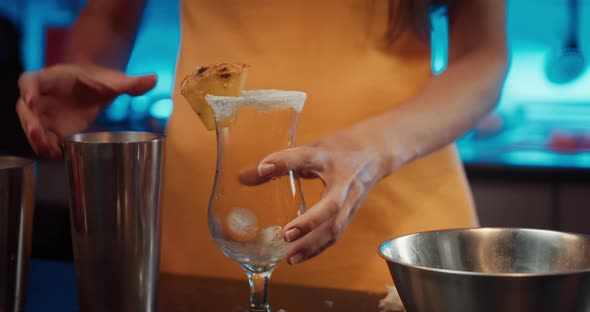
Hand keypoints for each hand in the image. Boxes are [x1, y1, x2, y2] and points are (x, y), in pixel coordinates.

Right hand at [16, 64, 156, 157]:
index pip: (30, 81)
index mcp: (53, 78)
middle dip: (30, 122)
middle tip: (38, 134)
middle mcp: (44, 96)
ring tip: (48, 150)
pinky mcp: (52, 127)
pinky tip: (56, 155)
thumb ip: (132, 83)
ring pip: (32, 125)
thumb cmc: (98, 80)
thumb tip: (153, 80)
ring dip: (36, 139)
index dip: (28, 91)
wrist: (95, 86)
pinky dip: (47, 147)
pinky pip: (44, 138)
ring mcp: (46, 113)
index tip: (32, 101)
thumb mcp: (115, 81)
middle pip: (26, 108)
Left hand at [240, 122, 394, 264]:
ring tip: (290, 257)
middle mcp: (343, 180)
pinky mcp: (352, 213)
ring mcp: (350, 199)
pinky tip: (299, 257)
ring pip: (335, 226)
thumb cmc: (340, 148)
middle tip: (286, 234)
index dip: (284, 161)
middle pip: (331, 205)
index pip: (305, 158)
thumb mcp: (312, 147)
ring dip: (313, 244)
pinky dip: (318, 248)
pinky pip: (336, 234)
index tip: (263, 168)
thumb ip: (280, 163)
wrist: (377, 151)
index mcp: (328, 157)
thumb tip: (241, 177)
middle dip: (310, 222)